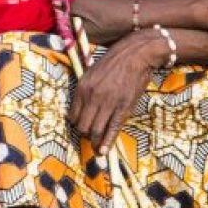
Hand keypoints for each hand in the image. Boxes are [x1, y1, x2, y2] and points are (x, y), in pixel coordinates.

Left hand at [70, 31, 162, 151]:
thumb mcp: (91, 74)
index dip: (75, 125)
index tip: (80, 127)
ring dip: (95, 140)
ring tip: (97, 145)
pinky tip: (104, 151)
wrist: (134, 55)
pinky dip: (107, 142)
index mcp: (82, 88)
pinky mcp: (123, 108)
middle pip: (82, 126)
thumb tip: (80, 110)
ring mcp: (108, 103)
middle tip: (90, 136)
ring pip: (95, 130)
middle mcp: (92, 97)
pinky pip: (112, 129)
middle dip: (85, 134)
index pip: (72, 116)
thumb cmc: (113, 64)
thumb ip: (84, 91)